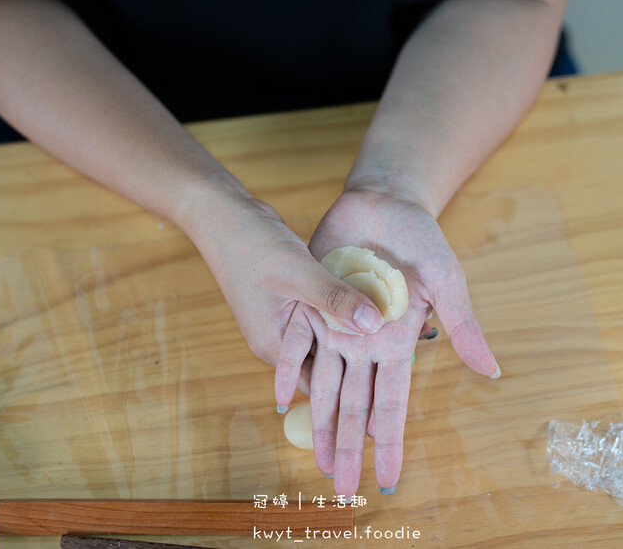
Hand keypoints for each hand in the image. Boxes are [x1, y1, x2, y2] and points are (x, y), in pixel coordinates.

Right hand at [182, 192, 383, 401]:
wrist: (227, 217)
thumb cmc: (253, 248)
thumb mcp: (300, 274)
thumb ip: (336, 299)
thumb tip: (375, 325)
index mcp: (275, 344)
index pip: (318, 385)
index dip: (349, 396)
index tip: (385, 404)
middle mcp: (280, 339)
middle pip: (325, 366)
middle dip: (357, 370)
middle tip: (395, 381)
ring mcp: (286, 320)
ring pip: (327, 339)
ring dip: (353, 339)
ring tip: (394, 346)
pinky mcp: (293, 302)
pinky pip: (324, 317)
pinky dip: (344, 315)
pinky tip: (373, 311)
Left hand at [293, 189, 499, 495]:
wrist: (384, 204)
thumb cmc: (422, 241)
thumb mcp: (447, 283)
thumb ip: (462, 327)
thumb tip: (492, 371)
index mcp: (397, 345)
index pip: (392, 405)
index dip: (390, 444)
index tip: (388, 481)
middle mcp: (365, 345)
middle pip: (354, 407)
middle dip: (348, 447)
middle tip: (342, 487)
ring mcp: (337, 328)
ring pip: (323, 387)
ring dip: (320, 425)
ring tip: (315, 461)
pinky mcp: (313, 306)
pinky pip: (298, 346)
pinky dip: (288, 372)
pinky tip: (280, 401)